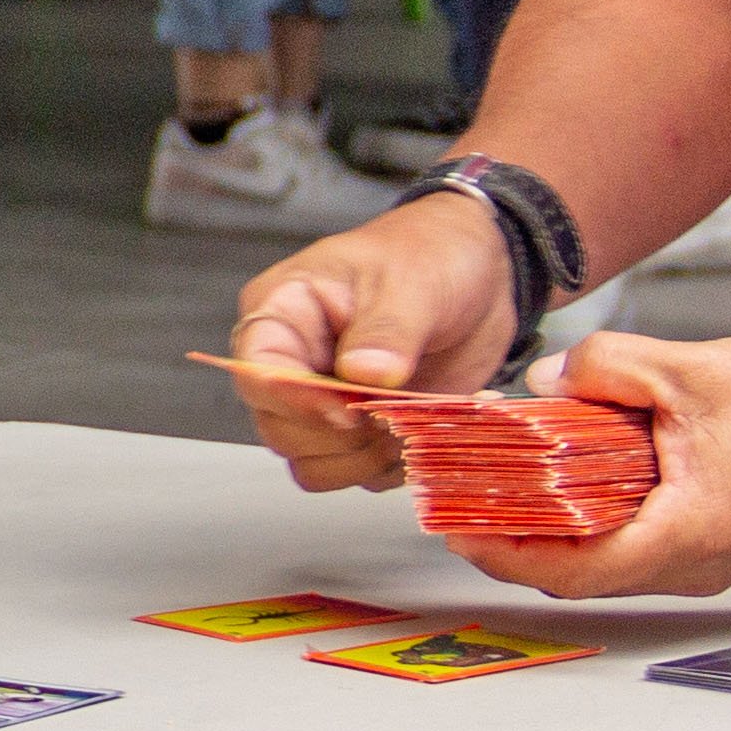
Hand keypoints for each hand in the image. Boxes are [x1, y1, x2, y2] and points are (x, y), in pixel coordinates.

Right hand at [224, 194, 521, 487]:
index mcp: (283, 314)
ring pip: (312, 463)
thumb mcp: (411, 282)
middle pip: (279, 430)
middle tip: (391, 416)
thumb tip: (363, 374)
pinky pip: (358, 474)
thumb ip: (386, 329)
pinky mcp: (362, 428)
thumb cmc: (428, 255)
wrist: (476, 271)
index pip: (255, 372)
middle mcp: (293, 363)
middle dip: (337, 437)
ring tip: (408, 426)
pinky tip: (422, 432)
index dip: (295, 401)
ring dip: (363, 461)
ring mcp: (325, 401)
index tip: (349, 410)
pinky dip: (391, 468)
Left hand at [449, 334, 730, 598]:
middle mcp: (695, 564)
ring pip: (604, 563)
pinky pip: (631, 548)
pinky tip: (555, 487)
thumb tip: (544, 382)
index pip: (573, 569)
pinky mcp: (708, 545)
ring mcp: (704, 561)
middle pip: (580, 573)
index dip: (505, 552)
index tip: (454, 528)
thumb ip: (605, 367)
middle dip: (513, 540)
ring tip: (493, 491)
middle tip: (458, 502)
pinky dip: (586, 524)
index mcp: (688, 533)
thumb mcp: (685, 367)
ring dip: (548, 533)